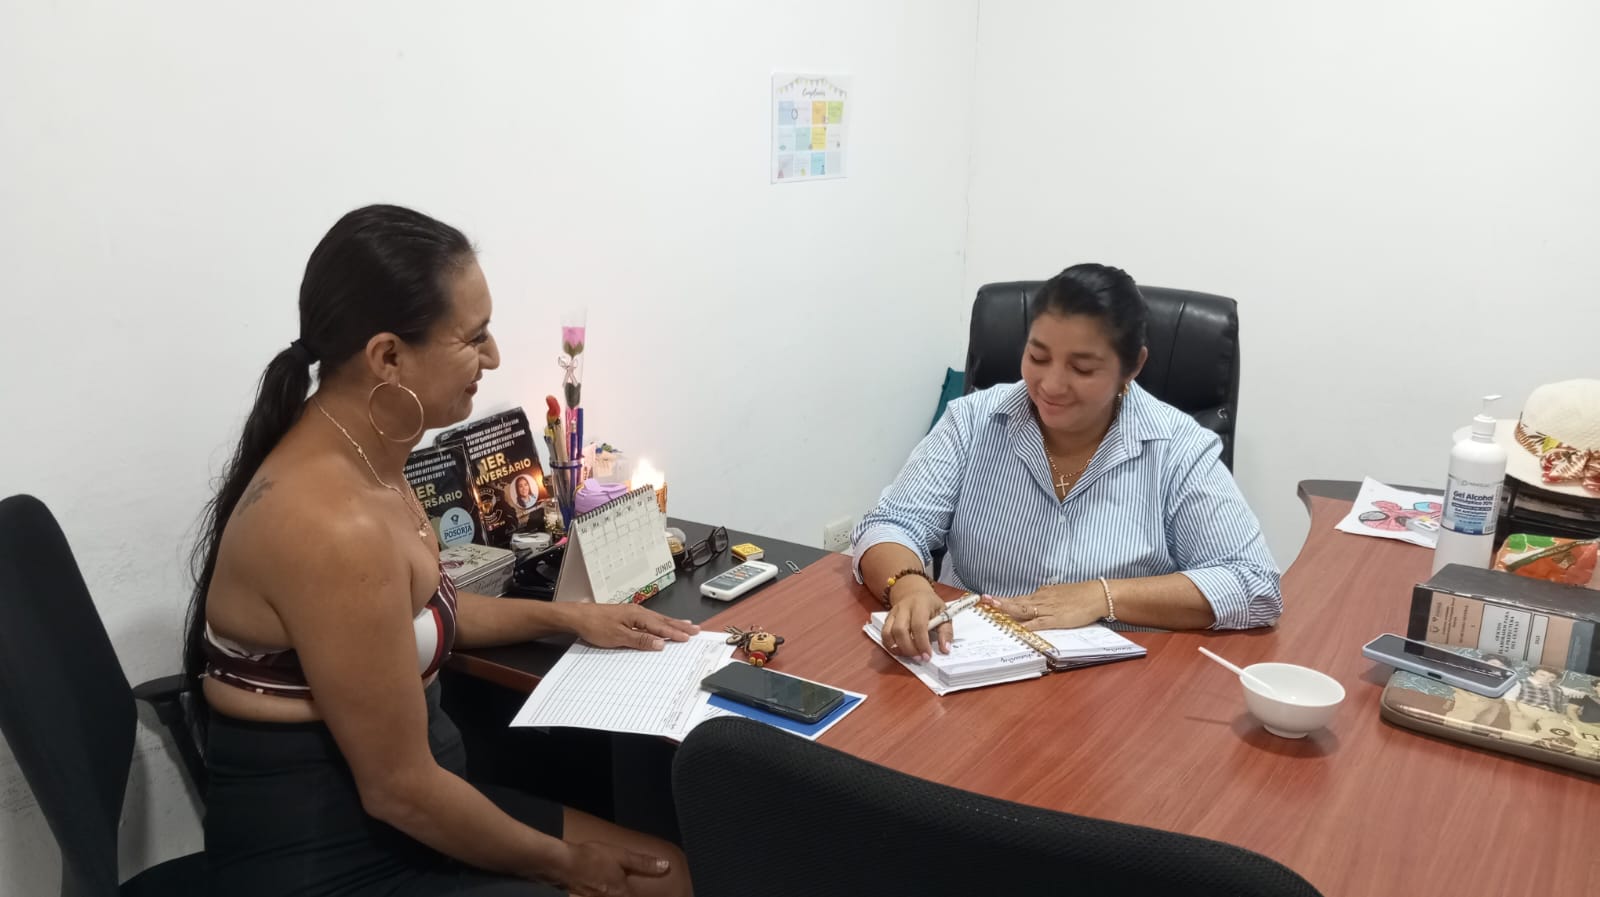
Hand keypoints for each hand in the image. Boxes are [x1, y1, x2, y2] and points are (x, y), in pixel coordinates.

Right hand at [553, 841, 670, 896]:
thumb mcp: (621, 856)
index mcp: (622, 894)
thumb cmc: (593, 858)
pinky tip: (605, 890)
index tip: (659, 896)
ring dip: (620, 894)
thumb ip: (643, 863)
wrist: (562, 864)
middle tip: (634, 891)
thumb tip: (666, 866)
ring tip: (621, 890)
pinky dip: (606, 895)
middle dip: (633, 896)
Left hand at [570, 604, 698, 650]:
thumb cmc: (595, 625)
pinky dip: (660, 622)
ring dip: (672, 623)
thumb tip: (660, 643)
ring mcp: (632, 613)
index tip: (689, 637)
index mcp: (638, 616)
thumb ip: (640, 640)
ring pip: (657, 619)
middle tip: (695, 629)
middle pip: (663, 620)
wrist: (577, 616)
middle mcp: (638, 612)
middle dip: (679, 625)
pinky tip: (661, 624)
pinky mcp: (627, 616)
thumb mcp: (618, 637)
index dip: (675, 633)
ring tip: (685, 624)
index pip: (661, 627)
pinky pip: (649, 620)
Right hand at [881, 580, 950, 659]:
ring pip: (888, 633)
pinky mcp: (887, 619)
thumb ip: (946, 631)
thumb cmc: (930, 604)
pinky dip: (890, 646)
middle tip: (919, 658)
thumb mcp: (944, 613)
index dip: (922, 643)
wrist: (914, 591)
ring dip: (898, 648)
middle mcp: (904, 608)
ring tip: (909, 656)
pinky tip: (900, 651)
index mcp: (920, 604)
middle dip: (909, 648)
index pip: (918, 625)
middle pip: (900, 630)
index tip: (927, 656)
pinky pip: (884, 634)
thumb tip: (945, 649)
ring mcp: (893, 613)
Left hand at [982, 581, 1105, 630]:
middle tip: (984, 600)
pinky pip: (1040, 622)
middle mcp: (1042, 600)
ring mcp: (1049, 609)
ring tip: (994, 607)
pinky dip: (1029, 625)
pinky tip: (1019, 627)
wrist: (1097, 595)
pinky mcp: (1058, 619)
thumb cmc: (1080, 594)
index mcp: (1041, 594)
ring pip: (1024, 609)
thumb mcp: (1058, 591)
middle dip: (999, 602)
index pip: (1018, 597)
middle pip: (1017, 601)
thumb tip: (1034, 596)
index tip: (988, 600)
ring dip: (1008, 608)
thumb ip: (1045, 595)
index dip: (1002, 600)